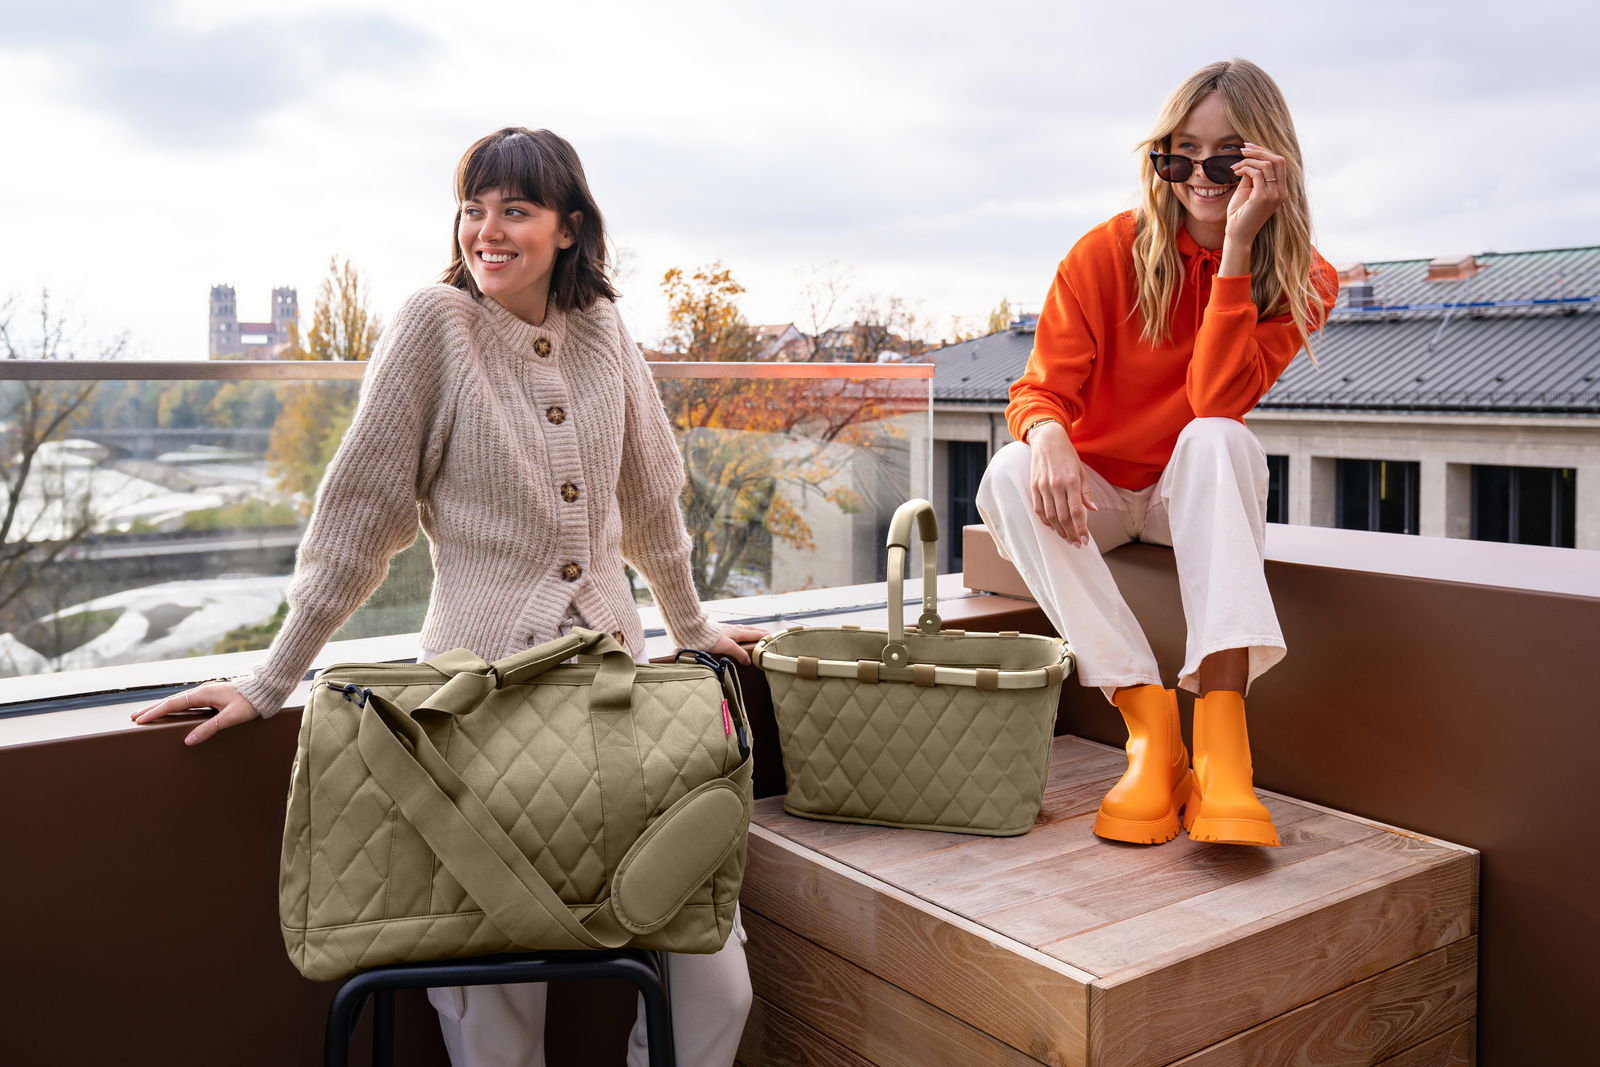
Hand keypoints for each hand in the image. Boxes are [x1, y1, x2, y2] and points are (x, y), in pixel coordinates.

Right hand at [130, 681, 260, 745]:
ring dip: (162, 707)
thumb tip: (189, 740)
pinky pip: (187, 701)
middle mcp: (202, 690)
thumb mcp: (230, 718)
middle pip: (172, 700)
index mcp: (203, 693)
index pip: (173, 704)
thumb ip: (209, 728)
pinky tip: (172, 711)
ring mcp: (207, 692)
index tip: (140, 719)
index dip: (155, 712)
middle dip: (152, 709)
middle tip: (134, 717)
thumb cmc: (250, 703)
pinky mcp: (212, 695)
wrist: (265, 689)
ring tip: (147, 715)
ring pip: (179, 700)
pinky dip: (175, 706)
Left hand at [704, 624, 767, 664]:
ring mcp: (725, 629)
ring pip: (741, 629)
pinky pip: (732, 631)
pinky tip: (734, 636)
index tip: (773, 636)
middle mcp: (732, 629)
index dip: (763, 635)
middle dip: (758, 632)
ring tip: (752, 634)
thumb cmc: (708, 638)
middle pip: (749, 629)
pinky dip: (738, 632)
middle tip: (766, 634)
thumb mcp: (727, 646)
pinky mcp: (718, 631)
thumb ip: (739, 653)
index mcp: (737, 632)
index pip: (754, 634)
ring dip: (748, 631)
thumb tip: (749, 661)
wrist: (692, 632)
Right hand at [1027, 421, 1096, 545]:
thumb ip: (1086, 492)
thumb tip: (1093, 510)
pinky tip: (1053, 527)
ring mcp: (1043, 487)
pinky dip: (1045, 521)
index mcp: (1071, 481)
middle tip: (1076, 543)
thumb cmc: (1067, 456)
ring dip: (1059, 530)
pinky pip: (1039, 509)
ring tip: (1066, 538)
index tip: (1085, 539)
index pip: (1077, 511)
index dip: (1081, 528)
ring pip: (1050, 516)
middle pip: (1063, 517)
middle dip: (1071, 533)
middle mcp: (1056, 485)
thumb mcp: (1081, 471)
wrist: (1047, 440)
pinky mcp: (1034, 486)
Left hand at [1224, 143, 1288, 244]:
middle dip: (1259, 151)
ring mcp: (1274, 195)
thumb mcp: (1248, 189)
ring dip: (1248, 161)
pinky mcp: (1263, 197)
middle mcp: (1281, 192)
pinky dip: (1245, 168)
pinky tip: (1235, 172)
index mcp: (1280, 190)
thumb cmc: (1240, 213)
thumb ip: (1252, 175)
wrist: (1237, 234)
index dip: (1264, 151)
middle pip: (1278, 160)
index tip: (1248, 147)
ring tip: (1235, 166)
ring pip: (1266, 164)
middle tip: (1241, 150)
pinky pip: (1257, 173)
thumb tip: (1249, 159)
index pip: (1279, 163)